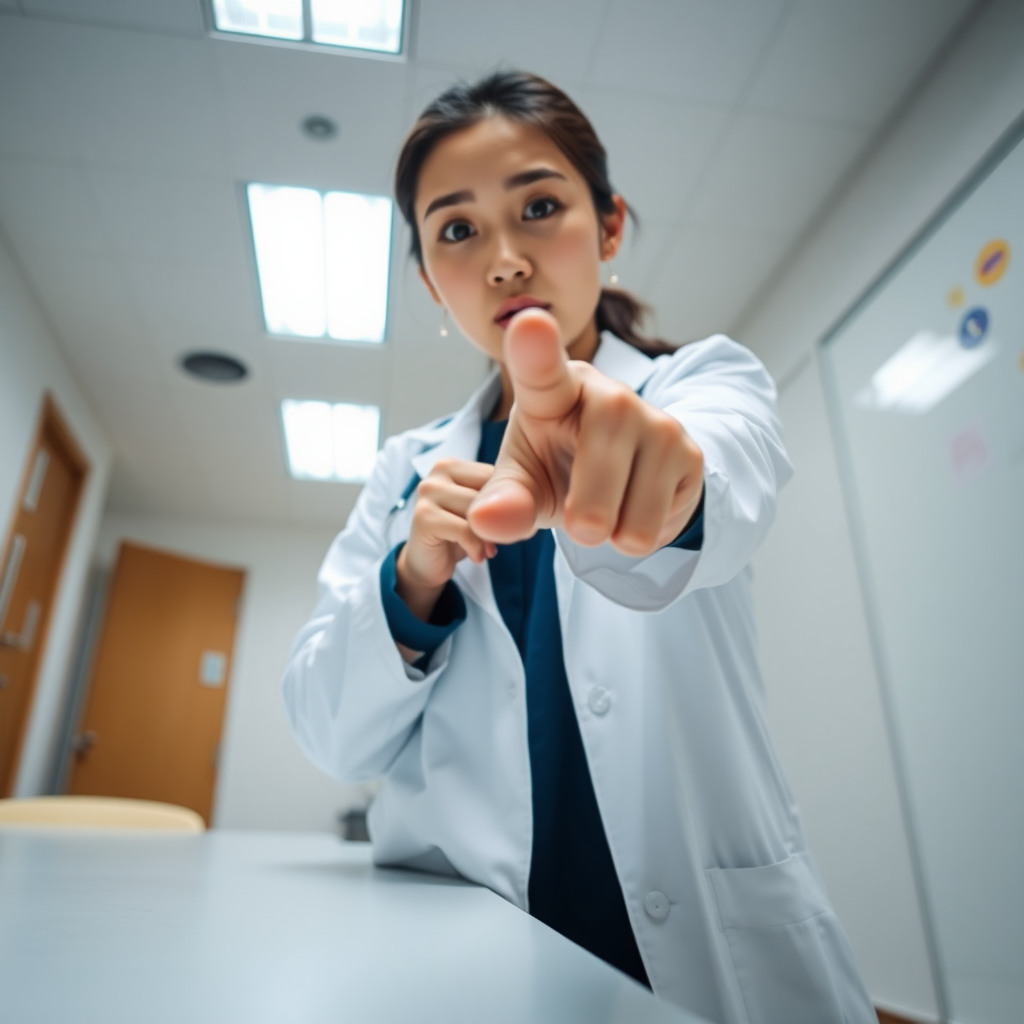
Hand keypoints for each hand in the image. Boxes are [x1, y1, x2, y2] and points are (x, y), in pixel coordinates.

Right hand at [396, 459, 496, 621]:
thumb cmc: (457, 535)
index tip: (507, 524)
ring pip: (478, 511)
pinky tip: (476, 556)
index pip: (495, 475)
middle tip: (495, 541)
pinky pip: (466, 531)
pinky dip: (477, 548)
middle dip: (497, 521)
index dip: (507, 502)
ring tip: (486, 549)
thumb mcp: (481, 513)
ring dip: (489, 537)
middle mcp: (437, 472)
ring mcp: (427, 493)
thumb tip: (527, 507)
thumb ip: (499, 501)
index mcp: (452, 465)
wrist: (427, 565)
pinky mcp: (423, 517)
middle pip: (488, 492)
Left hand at [468, 308, 703, 556]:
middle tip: (580, 514)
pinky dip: (639, 535)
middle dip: (583, 523)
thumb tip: (484, 522)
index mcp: (553, 389)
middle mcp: (608, 395)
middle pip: (592, 490)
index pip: (541, 369)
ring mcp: (656, 421)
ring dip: (612, 534)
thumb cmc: (557, 465)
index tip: (530, 323)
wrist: (622, 478)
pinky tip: (637, 505)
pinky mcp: (690, 453)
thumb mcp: (523, 484)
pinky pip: (655, 527)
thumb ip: (503, 501)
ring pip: (629, 521)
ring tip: (610, 505)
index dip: (535, 347)